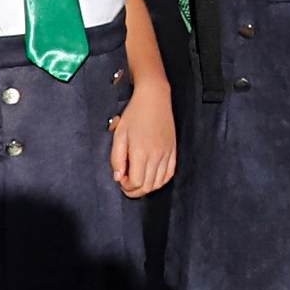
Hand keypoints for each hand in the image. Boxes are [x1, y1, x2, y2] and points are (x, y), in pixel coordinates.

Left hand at [111, 80, 176, 198]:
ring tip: (138, 181)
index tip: (121, 179)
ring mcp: (167, 154)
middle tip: (126, 184)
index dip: (126, 186)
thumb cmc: (134, 114)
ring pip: (159, 183)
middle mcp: (156, 156)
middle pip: (147, 186)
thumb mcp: (119, 135)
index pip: (136, 182)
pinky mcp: (173, 150)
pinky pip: (169, 173)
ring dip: (147, 187)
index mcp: (141, 152)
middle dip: (135, 190)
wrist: (154, 99)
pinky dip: (160, 181)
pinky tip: (152, 177)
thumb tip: (118, 177)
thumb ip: (117, 158)